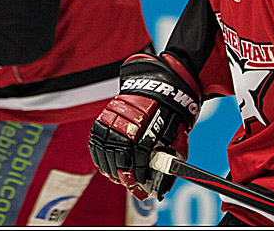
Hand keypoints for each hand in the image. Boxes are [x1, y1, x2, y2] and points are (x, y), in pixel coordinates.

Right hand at [88, 53, 200, 199]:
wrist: (157, 87)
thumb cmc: (168, 115)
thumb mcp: (177, 136)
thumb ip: (169, 160)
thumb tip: (163, 186)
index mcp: (148, 128)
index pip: (138, 159)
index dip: (137, 176)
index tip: (139, 186)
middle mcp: (127, 122)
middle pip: (119, 157)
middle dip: (122, 175)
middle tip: (127, 183)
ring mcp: (113, 119)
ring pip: (105, 151)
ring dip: (110, 168)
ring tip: (117, 177)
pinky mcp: (104, 118)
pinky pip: (96, 142)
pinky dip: (99, 157)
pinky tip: (106, 166)